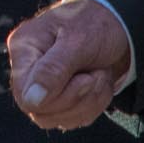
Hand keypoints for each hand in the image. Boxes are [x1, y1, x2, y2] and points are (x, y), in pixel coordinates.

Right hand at [6, 0, 132, 130]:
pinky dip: (94, 104)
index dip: (57, 97)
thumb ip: (53, 70)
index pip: (25, 94)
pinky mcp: (60, 97)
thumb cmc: (95, 23)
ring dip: (89, 101)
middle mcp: (28, 68)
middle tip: (96, 74)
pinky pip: (73, 119)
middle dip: (78, 98)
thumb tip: (30, 100)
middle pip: (41, 111)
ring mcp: (43, 85)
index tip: (85, 79)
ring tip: (99, 74)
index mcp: (24, 48)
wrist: (119, 25)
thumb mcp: (78, 41)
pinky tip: (99, 83)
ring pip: (59, 118)